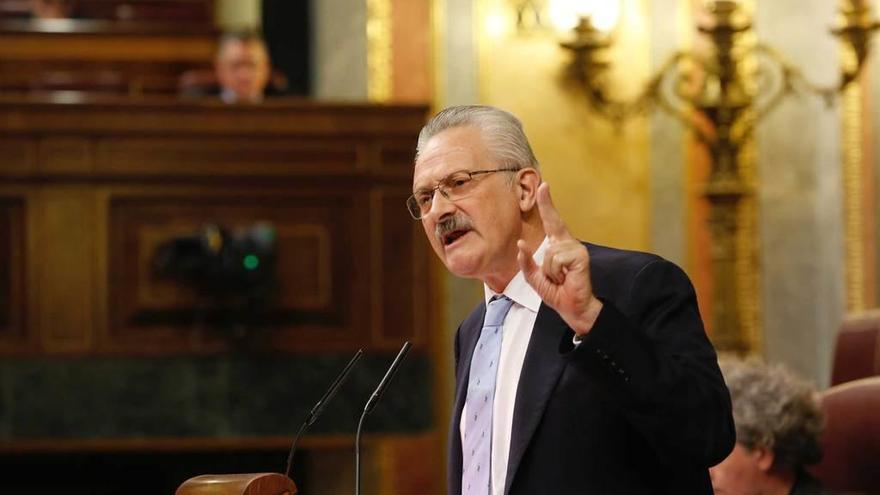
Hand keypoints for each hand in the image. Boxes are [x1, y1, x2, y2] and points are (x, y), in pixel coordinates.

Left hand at [517, 183, 602, 335]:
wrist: (572, 308)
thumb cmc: (556, 292)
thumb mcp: (535, 278)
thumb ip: (526, 262)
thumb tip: (520, 243)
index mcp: (558, 245)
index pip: (551, 220)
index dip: (547, 203)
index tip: (543, 185)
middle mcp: (568, 242)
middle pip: (552, 226)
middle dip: (549, 236)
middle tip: (556, 268)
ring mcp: (576, 248)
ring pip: (549, 251)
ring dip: (549, 270)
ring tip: (560, 278)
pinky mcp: (580, 256)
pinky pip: (556, 259)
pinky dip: (556, 273)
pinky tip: (566, 278)